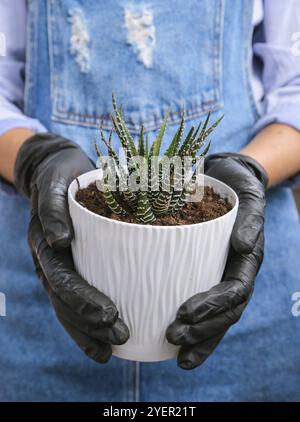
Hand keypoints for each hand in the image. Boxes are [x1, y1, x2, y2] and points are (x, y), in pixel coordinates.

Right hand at [14, 134, 128, 362]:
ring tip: (114, 347)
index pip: (62, 280)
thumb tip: (60, 240)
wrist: (57, 172)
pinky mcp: (74, 266)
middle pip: (65, 301)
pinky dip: (89, 322)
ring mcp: (60, 267)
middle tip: (120, 335)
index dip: (83, 301)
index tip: (109, 315)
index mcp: (44, 244)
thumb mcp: (56, 184)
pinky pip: (78, 298)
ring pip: (69, 307)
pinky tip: (106, 341)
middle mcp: (50, 261)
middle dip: (90, 323)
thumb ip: (53, 209)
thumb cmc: (62, 176)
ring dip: (90, 330)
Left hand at [166, 153, 267, 369]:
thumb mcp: (248, 197)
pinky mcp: (205, 272)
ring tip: (173, 349)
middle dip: (202, 330)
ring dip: (197, 337)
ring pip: (215, 317)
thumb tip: (244, 245)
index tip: (184, 313)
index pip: (234, 292)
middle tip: (172, 336)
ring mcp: (221, 276)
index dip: (212, 306)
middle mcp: (235, 273)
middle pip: (225, 313)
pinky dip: (192, 325)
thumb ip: (251, 219)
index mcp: (247, 260)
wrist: (228, 180)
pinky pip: (200, 302)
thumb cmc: (237, 189)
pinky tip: (171, 342)